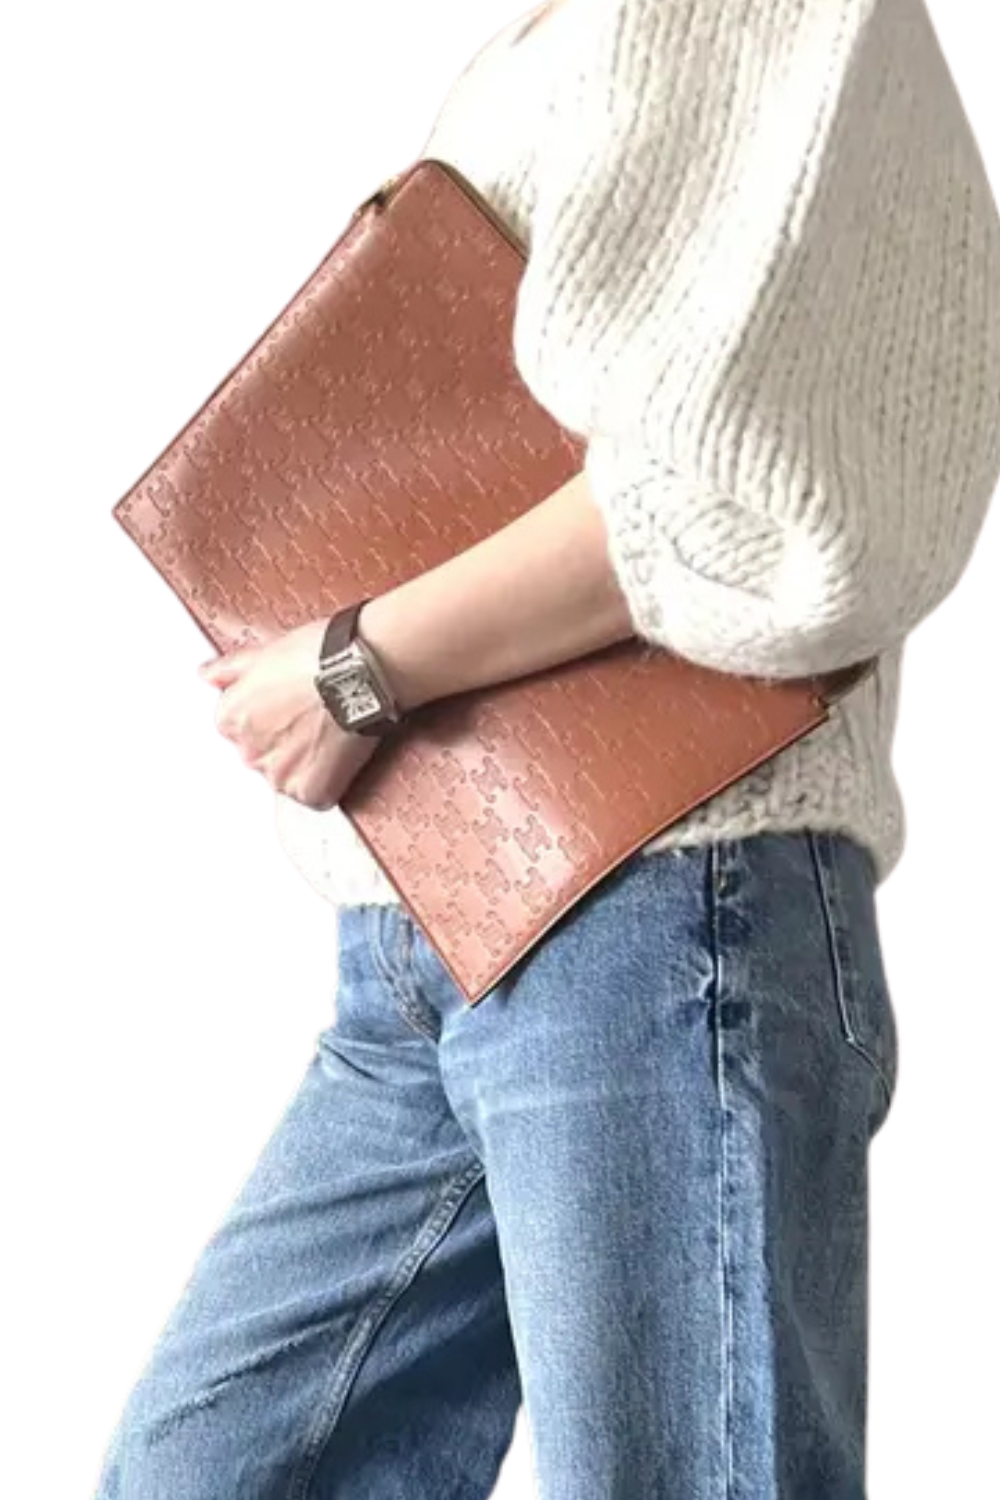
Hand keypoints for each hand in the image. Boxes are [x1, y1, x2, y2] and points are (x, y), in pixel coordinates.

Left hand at [197, 619, 382, 810]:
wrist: (359, 672)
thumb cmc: (318, 656)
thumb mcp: (266, 652)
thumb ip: (230, 670)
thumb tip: (207, 675)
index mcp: (230, 719)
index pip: (239, 729)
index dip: (268, 716)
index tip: (288, 707)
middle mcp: (248, 751)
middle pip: (261, 755)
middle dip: (283, 742)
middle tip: (311, 718)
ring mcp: (279, 775)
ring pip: (286, 777)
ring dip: (303, 763)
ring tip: (328, 733)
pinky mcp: (310, 792)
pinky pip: (314, 795)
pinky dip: (327, 781)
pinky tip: (337, 754)